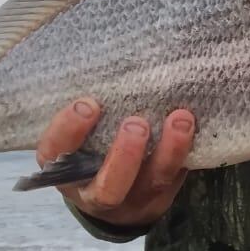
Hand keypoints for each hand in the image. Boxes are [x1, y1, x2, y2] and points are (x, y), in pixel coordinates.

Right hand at [37, 98, 194, 227]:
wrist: (117, 201)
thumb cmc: (88, 150)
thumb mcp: (72, 139)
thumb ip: (78, 112)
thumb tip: (89, 49)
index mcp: (63, 172)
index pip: (57, 154)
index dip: (68, 132)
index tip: (86, 104)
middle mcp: (96, 192)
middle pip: (108, 186)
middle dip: (123, 157)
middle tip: (136, 123)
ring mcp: (134, 198)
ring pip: (151, 182)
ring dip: (168, 150)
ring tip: (179, 118)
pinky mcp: (163, 195)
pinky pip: (178, 176)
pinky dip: (187, 150)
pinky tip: (193, 123)